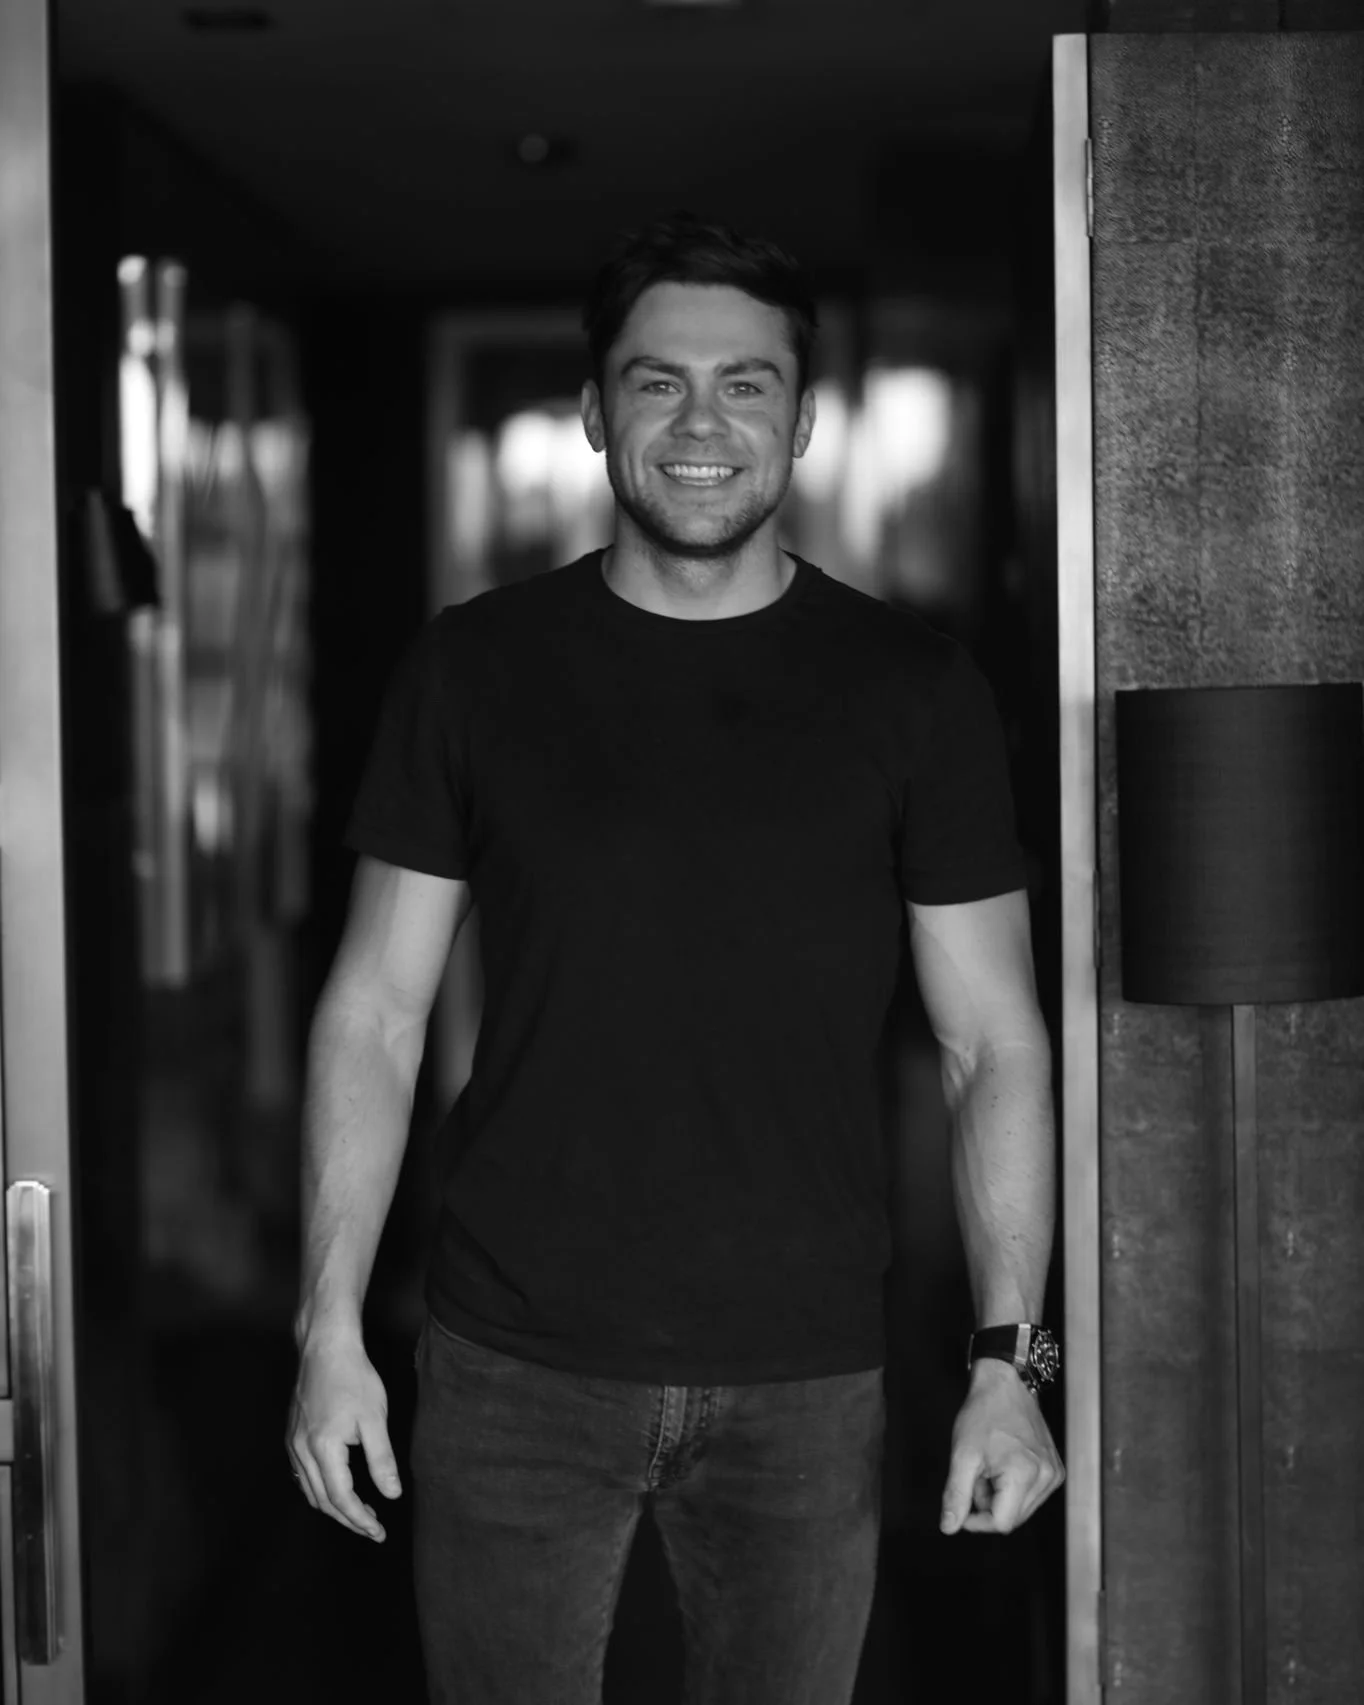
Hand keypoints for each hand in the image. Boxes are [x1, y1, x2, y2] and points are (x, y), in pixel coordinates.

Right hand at [286, 1325, 402, 1541]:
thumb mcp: (374, 1419)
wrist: (325, 1347)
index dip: (361, 1520)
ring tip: (361, 1511)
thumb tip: (392, 1495)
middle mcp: (301, 1450)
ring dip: (334, 1506)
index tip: (379, 1533)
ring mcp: (293, 1443)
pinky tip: (337, 1486)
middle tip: (373, 1528)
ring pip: (310, 1490)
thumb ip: (381, 1460)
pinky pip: (302, 1475)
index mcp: (323, 1449)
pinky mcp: (292, 1434)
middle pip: (323, 1501)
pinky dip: (320, 1489)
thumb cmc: (353, 1377)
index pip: (341, 1499)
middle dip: (348, 1519)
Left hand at [939, 1358, 1063, 1534]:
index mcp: (1025, 1474)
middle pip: (1012, 1518)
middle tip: (977, 1475)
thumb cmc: (983, 1413)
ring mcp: (1054, 1474)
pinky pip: (1031, 1495)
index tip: (963, 1503)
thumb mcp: (962, 1455)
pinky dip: (1014, 1487)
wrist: (1005, 1383)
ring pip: (1022, 1508)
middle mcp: (1047, 1477)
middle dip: (989, 1504)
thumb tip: (949, 1527)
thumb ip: (955, 1494)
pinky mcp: (1056, 1469)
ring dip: (1000, 1496)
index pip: (1001, 1524)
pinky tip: (1004, 1463)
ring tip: (990, 1466)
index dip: (977, 1520)